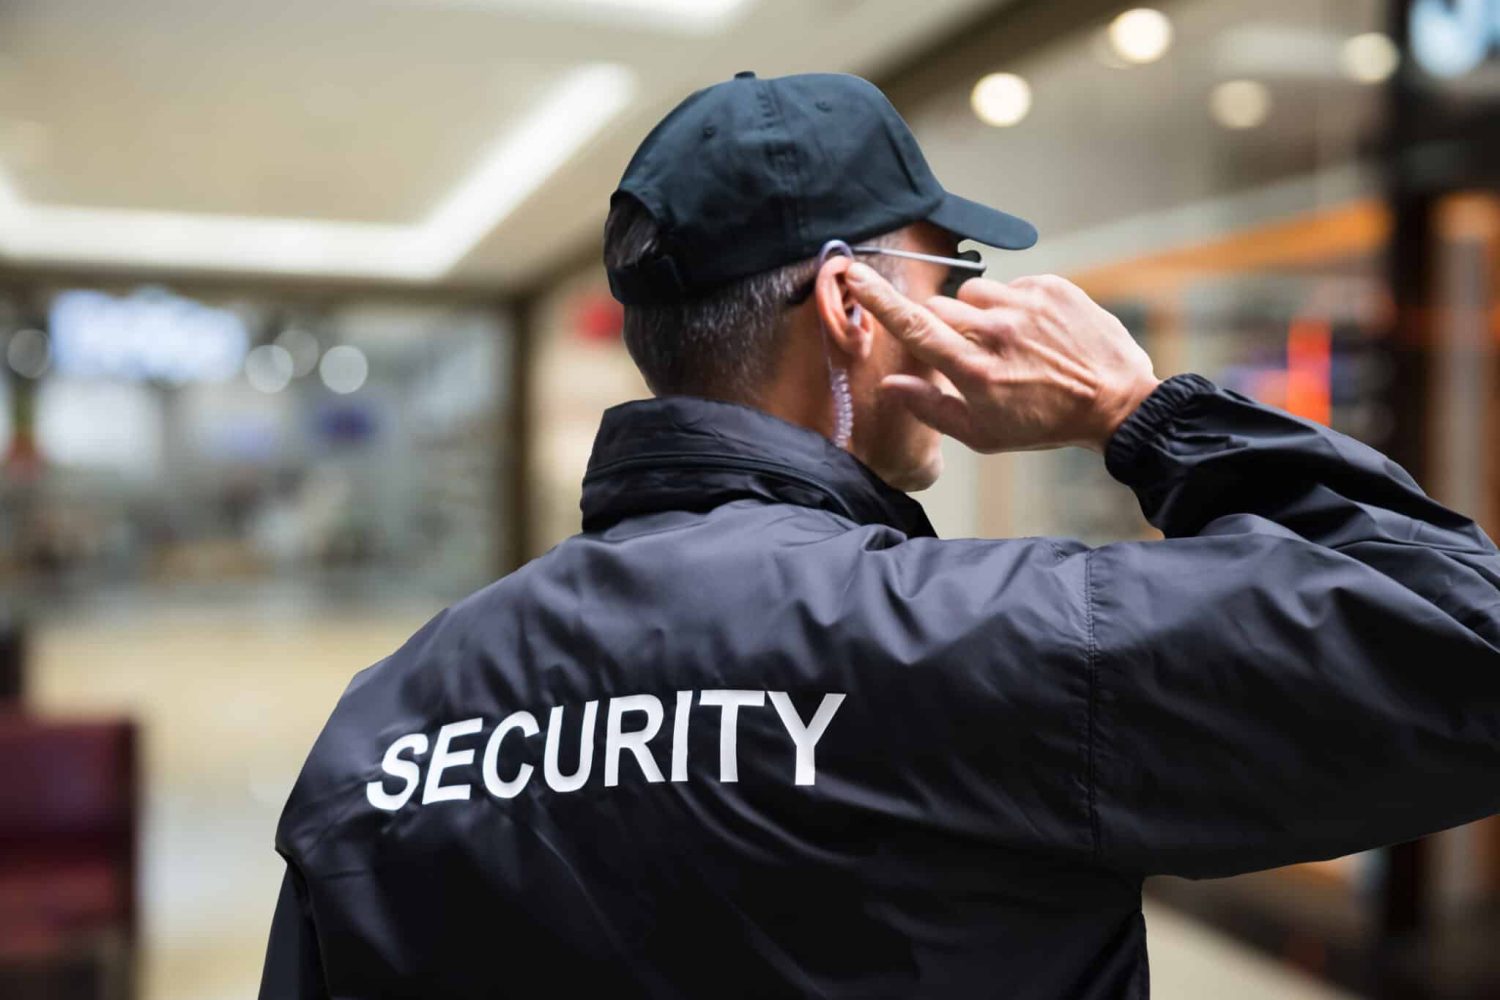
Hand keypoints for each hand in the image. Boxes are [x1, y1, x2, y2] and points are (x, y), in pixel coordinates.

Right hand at [844, 264, 1160, 454]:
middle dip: (943, 326)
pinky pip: (1011, 285)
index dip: (878, 300)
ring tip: (1006, 342)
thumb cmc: (1044, 424)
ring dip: (978, 313)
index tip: (854, 273)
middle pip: (939, 308)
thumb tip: (890, 386)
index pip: (914, 326)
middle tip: (969, 352)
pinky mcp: (1051, 287)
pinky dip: (1013, 305)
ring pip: (973, 293)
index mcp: (974, 370)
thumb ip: (930, 408)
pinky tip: (1035, 332)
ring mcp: (1026, 305)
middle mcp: (997, 332)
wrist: (1116, 403)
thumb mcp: (983, 434)